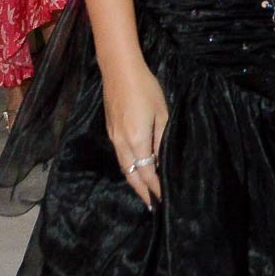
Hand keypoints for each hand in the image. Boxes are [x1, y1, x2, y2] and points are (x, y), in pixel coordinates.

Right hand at [102, 58, 168, 207]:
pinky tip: (136, 168)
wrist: (119, 70)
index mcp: (137, 140)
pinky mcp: (110, 130)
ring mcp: (113, 137)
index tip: (164, 200)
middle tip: (152, 205)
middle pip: (131, 175)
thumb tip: (162, 157)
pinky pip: (120, 156)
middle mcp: (122, 144)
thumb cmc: (145, 88)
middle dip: (142, 192)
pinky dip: (129, 168)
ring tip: (145, 192)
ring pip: (124, 167)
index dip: (155, 188)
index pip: (147, 173)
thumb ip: (162, 137)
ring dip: (134, 181)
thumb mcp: (161, 112)